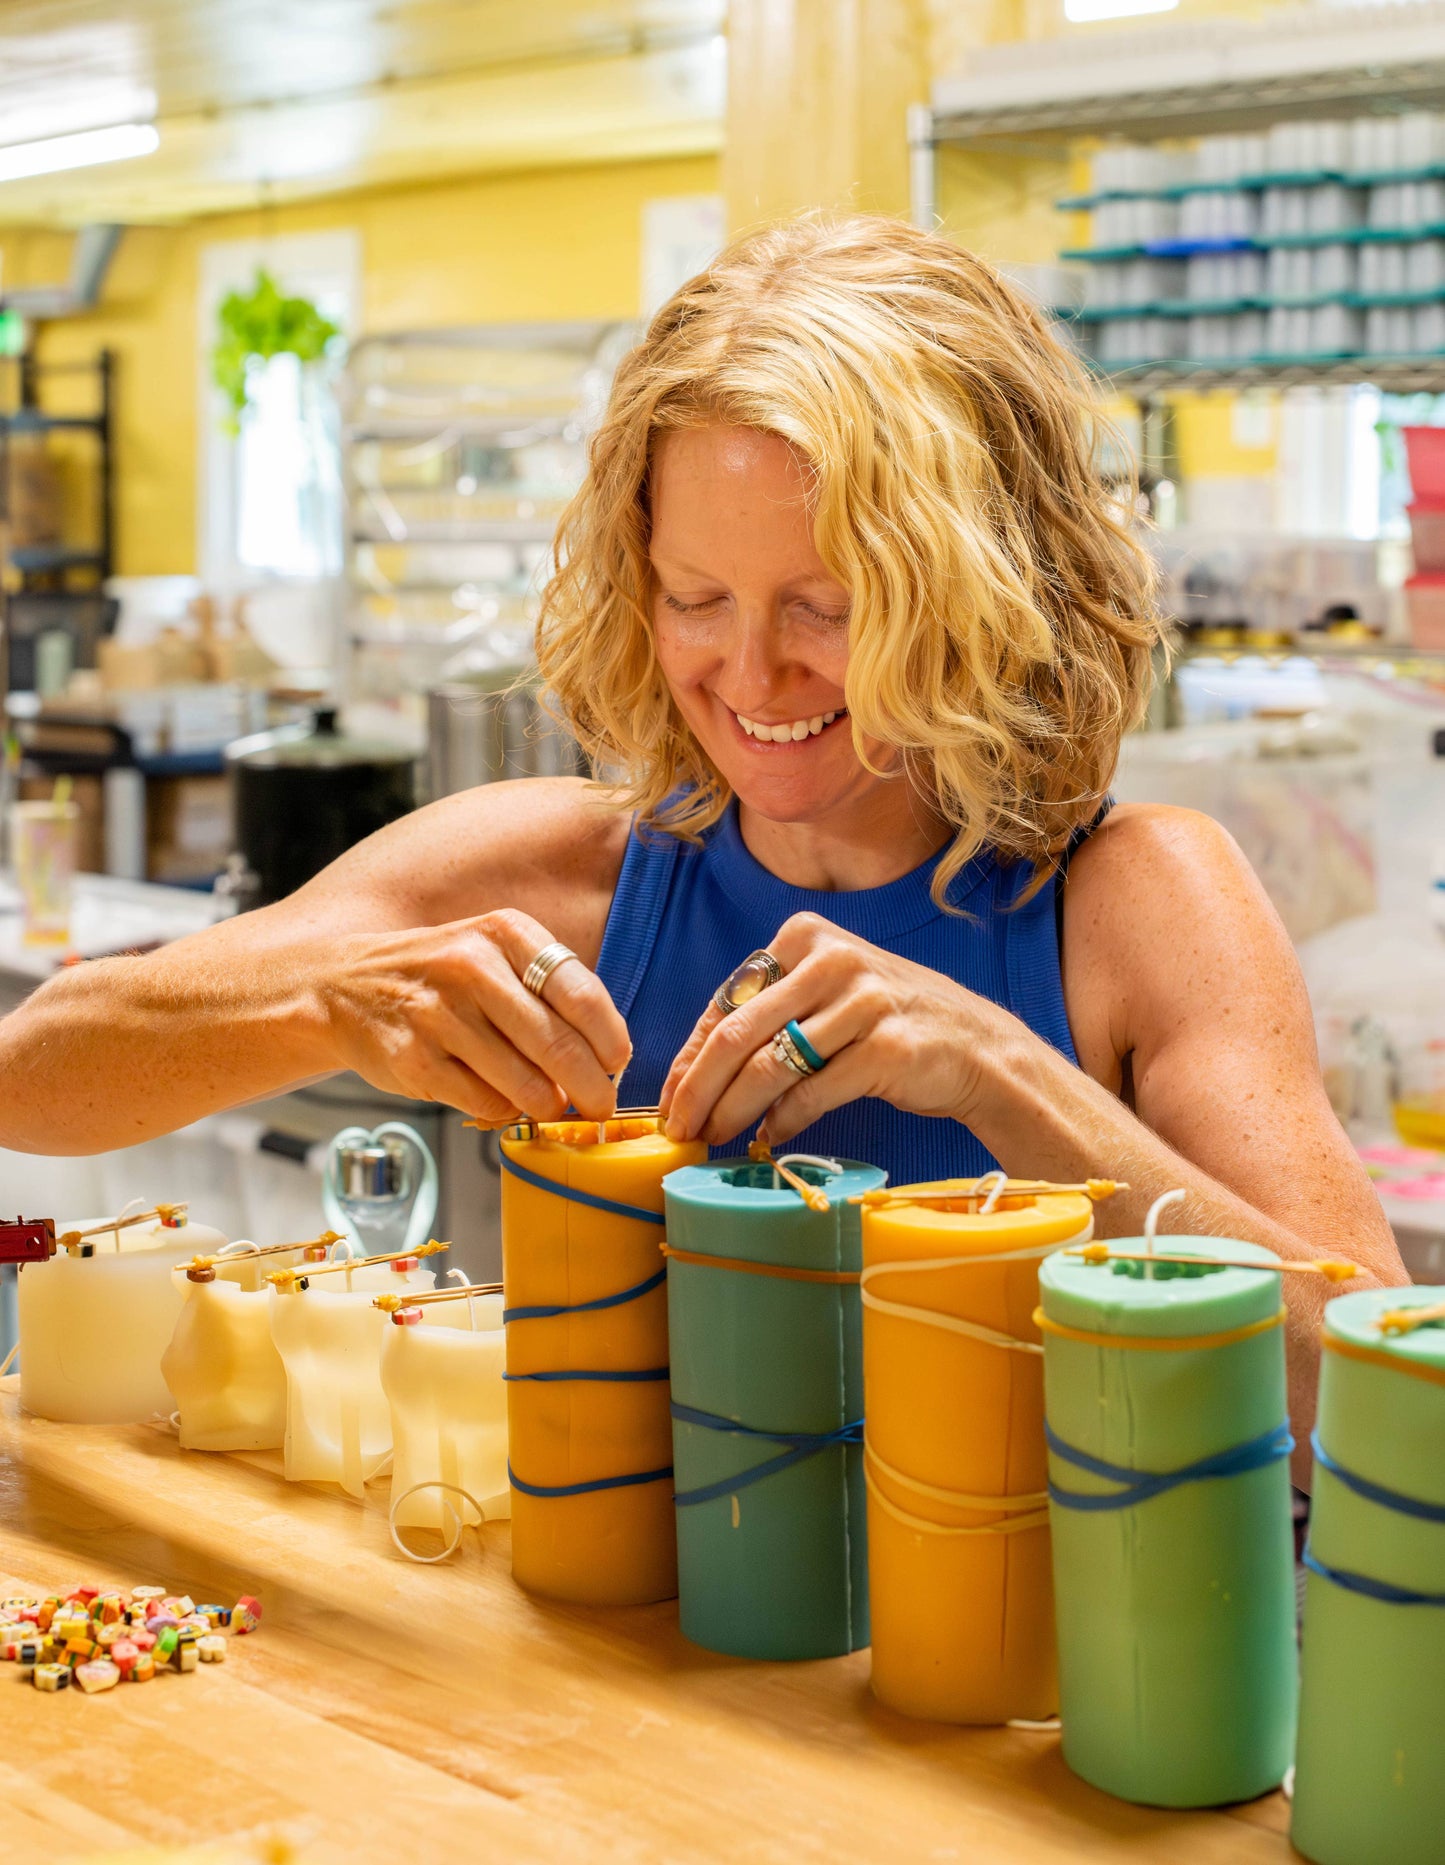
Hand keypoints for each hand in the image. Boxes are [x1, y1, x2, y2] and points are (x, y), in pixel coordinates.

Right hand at [320, 909, 630, 1122]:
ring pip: (525, 1084)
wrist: (344, 987)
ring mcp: (439, 1014)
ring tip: (550, 1105)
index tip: (617, 1064)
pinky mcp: (414, 1059)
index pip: (582, 994)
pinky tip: (501, 1099)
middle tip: (601, 1106)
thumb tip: (609, 1058)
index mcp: (505, 932)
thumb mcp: (495, 953)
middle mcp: (471, 966)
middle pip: (559, 1046)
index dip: (610, 1040)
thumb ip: (549, 992)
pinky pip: (485, 1103)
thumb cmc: (441, 977)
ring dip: (548, 1105)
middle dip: (593, 1088)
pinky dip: (503, 1111)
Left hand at [660, 912, 998, 1146]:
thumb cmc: (889, 1024)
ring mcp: (862, 1000)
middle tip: (679, 1129)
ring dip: (733, 1111)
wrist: (979, 1048)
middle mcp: (831, 958)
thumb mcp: (827, 995)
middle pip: (736, 1033)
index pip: (726, 1000)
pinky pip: (813, 1094)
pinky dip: (784, 1122)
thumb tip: (696, 1069)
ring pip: (769, 1067)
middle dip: (698, 1088)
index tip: (669, 1098)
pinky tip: (771, 1138)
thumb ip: (769, 1014)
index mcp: (806, 935)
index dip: (690, 1056)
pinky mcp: (886, 1047)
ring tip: (715, 1137)